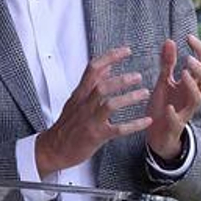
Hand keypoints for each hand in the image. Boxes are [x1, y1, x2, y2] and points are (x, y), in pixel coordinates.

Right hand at [34, 45, 148, 174]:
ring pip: (110, 105)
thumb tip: (107, 66)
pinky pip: (118, 129)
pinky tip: (147, 121)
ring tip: (144, 93)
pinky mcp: (96, 135)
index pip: (93, 69)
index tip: (126, 51)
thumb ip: (92, 83)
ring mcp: (90, 120)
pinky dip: (134, 125)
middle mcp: (85, 105)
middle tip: (138, 76)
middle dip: (122, 79)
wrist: (53, 149)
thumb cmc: (68, 124)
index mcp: (80, 94)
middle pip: (102, 86)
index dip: (110, 57)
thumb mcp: (76, 100)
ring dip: (129, 98)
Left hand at [147, 34, 200, 161]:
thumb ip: (168, 63)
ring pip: (198, 99)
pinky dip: (175, 114)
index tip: (188, 37)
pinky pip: (179, 120)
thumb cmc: (164, 105)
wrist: (158, 133)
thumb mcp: (164, 81)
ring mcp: (185, 111)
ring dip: (192, 86)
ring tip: (182, 74)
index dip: (200, 50)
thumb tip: (170, 40)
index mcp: (193, 85)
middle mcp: (193, 97)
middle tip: (188, 58)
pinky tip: (169, 107)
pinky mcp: (175, 125)